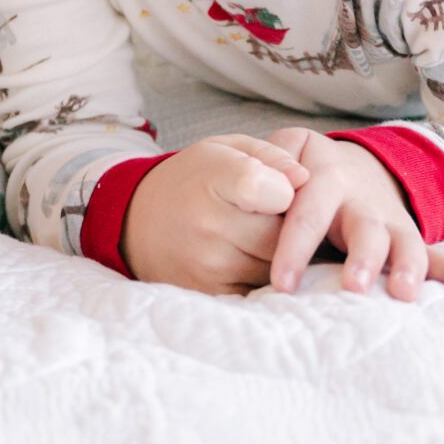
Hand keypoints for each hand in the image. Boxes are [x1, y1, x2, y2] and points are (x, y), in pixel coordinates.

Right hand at [120, 135, 308, 294]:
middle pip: (284, 236)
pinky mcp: (211, 293)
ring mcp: (209, 265)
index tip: (280, 190)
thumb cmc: (193, 179)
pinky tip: (243, 256)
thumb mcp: (225, 149)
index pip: (277, 192)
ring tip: (253, 233)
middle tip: (270, 214)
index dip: (287, 191)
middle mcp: (210, 225)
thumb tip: (305, 178)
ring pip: (276, 266)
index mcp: (216, 178)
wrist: (138, 221)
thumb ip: (271, 156)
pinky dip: (260, 275)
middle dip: (287, 226)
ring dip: (276, 254)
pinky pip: (259, 288)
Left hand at [262, 127, 443, 300]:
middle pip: (363, 227)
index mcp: (324, 178)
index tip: (282, 284)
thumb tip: (275, 187)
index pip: (307, 211)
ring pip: (402, 241)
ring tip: (403, 293)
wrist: (346, 164)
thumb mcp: (284, 152)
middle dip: (360, 257)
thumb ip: (268, 165)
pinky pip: (433, 254)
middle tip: (353, 287)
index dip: (295, 246)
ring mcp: (388, 219)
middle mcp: (360, 199)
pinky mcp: (406, 238)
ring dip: (406, 266)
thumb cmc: (299, 169)